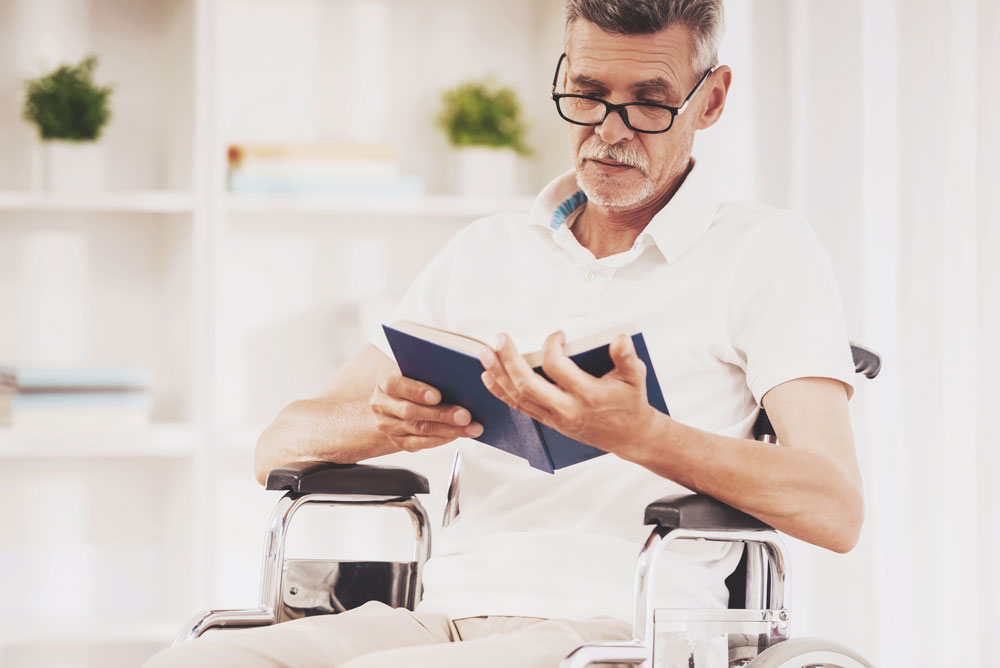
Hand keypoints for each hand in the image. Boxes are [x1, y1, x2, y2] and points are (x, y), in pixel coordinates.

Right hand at [371, 370, 483, 452]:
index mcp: (385, 382)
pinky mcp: (397, 441)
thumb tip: (459, 382)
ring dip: (448, 430)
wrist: (396, 401)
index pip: (396, 385)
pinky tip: (457, 435)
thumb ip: (429, 374)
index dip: (417, 391)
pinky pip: (419, 443)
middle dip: (441, 414)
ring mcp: (388, 426)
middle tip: (465, 415)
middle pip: (411, 411)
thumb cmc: (413, 382)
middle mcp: (382, 405)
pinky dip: (440, 439)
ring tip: (470, 428)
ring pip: (419, 430)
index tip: (438, 395)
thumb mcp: (415, 373)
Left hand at [478, 330, 660, 458]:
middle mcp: (567, 410)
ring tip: (485, 354)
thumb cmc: (630, 404)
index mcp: (588, 396)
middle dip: (509, 360)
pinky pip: (519, 407)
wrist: (630, 436)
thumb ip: (627, 357)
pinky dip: (502, 391)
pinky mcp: (549, 422)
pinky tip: (490, 377)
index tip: (556, 335)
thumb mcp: (635, 378)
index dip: (551, 346)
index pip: (558, 368)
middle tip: (500, 339)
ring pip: (518, 398)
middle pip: (528, 385)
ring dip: (499, 375)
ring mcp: (555, 419)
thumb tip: (620, 340)